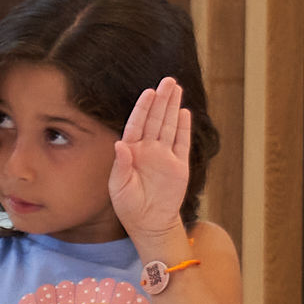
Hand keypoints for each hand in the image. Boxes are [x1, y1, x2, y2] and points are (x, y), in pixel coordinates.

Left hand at [108, 75, 193, 253]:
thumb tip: (119, 144)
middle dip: (162, 99)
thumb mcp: (119, 187)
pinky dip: (184, 127)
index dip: (143, 107)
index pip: (138, 124)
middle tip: (168, 80)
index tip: (149, 92)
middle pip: (156, 119)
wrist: (150, 223)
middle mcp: (148, 149)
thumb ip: (120, 165)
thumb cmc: (129, 206)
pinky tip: (184, 112)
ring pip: (170, 126)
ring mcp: (165, 156)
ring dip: (172, 107)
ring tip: (176, 88)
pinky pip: (182, 142)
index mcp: (131, 152)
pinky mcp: (179, 165)